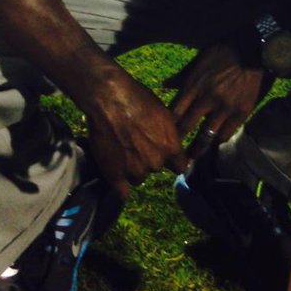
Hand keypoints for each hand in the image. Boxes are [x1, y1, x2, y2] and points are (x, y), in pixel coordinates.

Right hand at [84, 64, 187, 196]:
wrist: (110, 99)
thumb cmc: (137, 99)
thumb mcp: (163, 113)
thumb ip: (169, 133)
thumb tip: (172, 141)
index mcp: (171, 147)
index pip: (180, 166)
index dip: (173, 162)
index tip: (169, 159)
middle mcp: (156, 162)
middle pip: (156, 168)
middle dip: (150, 159)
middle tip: (137, 145)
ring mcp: (135, 170)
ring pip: (138, 178)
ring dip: (133, 169)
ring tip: (122, 153)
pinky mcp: (115, 176)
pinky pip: (122, 191)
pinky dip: (120, 185)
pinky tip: (116, 176)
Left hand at [166, 43, 263, 158]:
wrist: (254, 48)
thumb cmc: (224, 51)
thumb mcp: (200, 59)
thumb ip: (182, 75)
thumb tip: (163, 85)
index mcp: (194, 85)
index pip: (174, 113)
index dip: (167, 126)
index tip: (163, 135)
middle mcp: (206, 99)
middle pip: (186, 127)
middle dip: (177, 143)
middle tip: (172, 155)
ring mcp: (224, 107)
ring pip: (206, 136)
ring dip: (197, 149)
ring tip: (192, 158)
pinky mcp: (241, 112)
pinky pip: (227, 133)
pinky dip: (219, 140)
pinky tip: (215, 143)